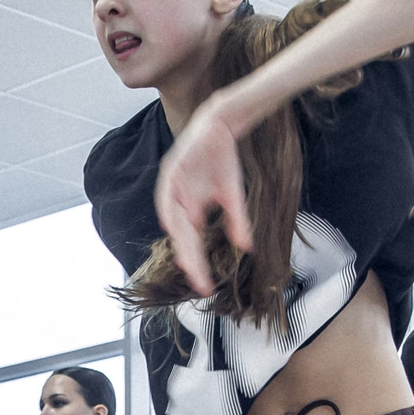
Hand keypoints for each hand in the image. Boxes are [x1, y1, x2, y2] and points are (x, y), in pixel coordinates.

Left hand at [154, 100, 250, 296]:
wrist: (221, 127)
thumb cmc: (223, 162)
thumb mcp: (233, 196)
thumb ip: (237, 221)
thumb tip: (246, 248)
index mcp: (190, 211)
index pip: (192, 243)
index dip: (198, 264)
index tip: (205, 287)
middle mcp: (178, 202)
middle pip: (181, 236)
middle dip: (189, 259)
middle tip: (196, 279)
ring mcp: (173, 186)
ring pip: (172, 217)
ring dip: (179, 238)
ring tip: (186, 260)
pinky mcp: (172, 169)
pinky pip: (167, 191)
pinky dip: (169, 207)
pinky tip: (174, 223)